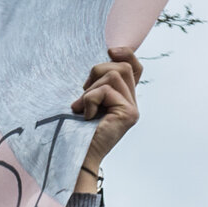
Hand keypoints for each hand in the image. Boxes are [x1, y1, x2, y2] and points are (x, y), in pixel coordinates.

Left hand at [71, 48, 143, 186]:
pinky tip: (85, 116)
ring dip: (91, 88)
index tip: (110, 50)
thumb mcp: (85, 99)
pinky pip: (106, 90)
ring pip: (114, 75)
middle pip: (123, 66)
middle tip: (83, 93)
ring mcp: (132, 109)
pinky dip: (90, 99)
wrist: (74, 156)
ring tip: (82, 107)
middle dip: (98, 72)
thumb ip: (95, 84)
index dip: (126, 53)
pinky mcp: (128, 113)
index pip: (135, 67)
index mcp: (123, 99)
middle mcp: (132, 103)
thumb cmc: (73, 129)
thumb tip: (100, 60)